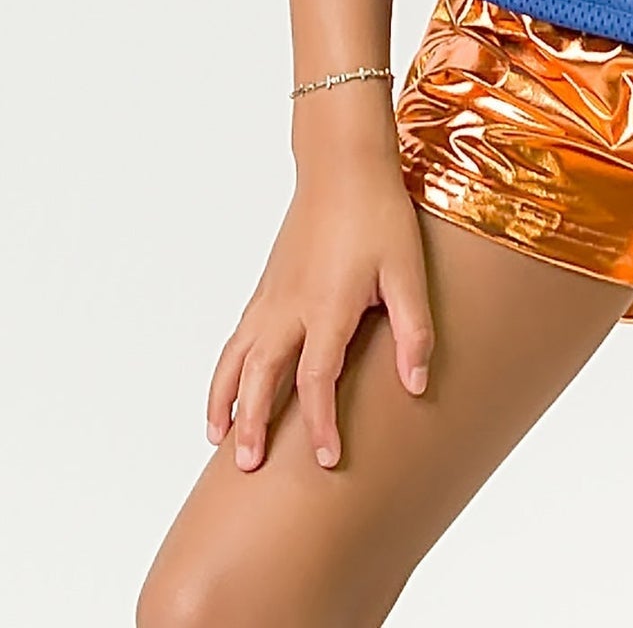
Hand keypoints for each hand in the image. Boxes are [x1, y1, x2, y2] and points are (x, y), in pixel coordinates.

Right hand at [205, 155, 434, 472]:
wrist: (343, 163)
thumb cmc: (379, 214)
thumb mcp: (407, 270)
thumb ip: (413, 329)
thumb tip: (416, 385)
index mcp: (326, 307)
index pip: (315, 380)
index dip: (321, 424)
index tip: (327, 459)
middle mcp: (289, 306)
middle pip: (258, 376)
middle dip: (251, 424)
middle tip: (246, 468)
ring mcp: (272, 294)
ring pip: (235, 357)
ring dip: (223, 399)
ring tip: (216, 438)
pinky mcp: (267, 283)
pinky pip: (237, 335)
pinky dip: (225, 367)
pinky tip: (230, 383)